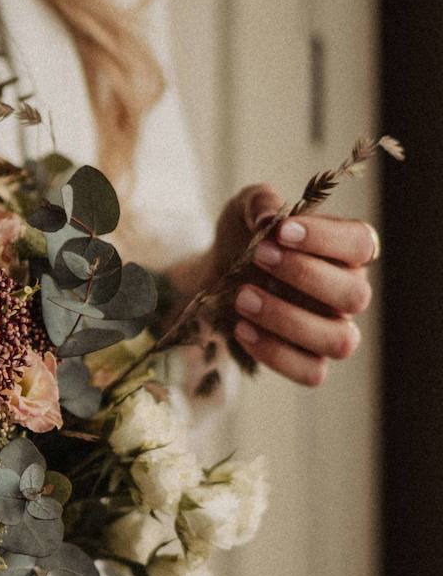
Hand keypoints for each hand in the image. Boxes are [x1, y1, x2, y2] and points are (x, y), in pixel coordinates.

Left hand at [212, 184, 376, 386]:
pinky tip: (242, 329)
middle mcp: (349, 293)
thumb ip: (259, 203)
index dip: (327, 239)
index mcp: (346, 252)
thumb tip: (269, 218)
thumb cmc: (242, 239)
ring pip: (339, 340)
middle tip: (258, 257)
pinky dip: (276, 353)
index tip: (281, 231)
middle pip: (356, 295)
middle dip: (304, 276)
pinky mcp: (309, 362)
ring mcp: (333, 331)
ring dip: (288, 319)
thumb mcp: (243, 210)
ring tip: (243, 297)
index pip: (362, 244)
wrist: (213, 276)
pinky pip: (311, 372)